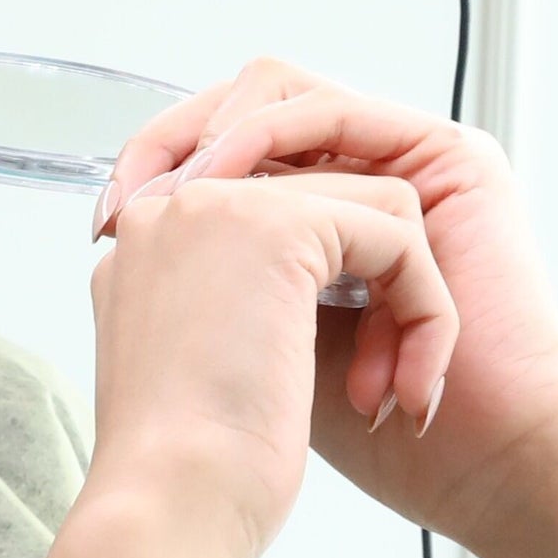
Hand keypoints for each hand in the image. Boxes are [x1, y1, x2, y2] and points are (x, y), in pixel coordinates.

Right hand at [0, 164, 452, 557]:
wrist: (167, 510)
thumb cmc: (185, 478)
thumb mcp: (205, 373)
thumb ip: (236, 315)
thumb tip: (298, 306)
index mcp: (147, 245)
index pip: (276, 219)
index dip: (335, 291)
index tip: (346, 378)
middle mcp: (175, 208)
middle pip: (330, 204)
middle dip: (379, 294)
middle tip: (376, 391)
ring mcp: (222, 204)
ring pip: (376, 212)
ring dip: (408, 305)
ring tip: (387, 392)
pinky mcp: (281, 223)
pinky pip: (400, 237)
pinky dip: (426, 314)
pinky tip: (403, 387)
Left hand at [107, 58, 557, 557]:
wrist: (454, 460)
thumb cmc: (366, 424)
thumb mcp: (250, 332)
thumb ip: (208, 264)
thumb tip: (123, 213)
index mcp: (314, 224)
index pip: (220, 150)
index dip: (155, 165)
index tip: (103, 216)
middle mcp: (360, 182)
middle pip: (248, 106)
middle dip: (183, 142)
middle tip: (137, 201)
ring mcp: (407, 165)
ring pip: (289, 97)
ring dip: (232, 143)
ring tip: (200, 199)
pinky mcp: (452, 162)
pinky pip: (341, 115)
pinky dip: (281, 140)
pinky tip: (237, 187)